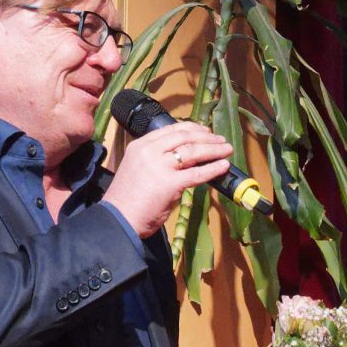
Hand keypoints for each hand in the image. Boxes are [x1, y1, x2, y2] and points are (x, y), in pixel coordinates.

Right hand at [105, 118, 232, 235]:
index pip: (170, 130)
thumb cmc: (129, 199)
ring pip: (192, 151)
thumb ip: (158, 161)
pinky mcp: (170, 183)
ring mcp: (159, 166)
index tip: (205, 131)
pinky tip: (223, 166)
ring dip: (213, 149)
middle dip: (206, 137)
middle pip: (184, 137)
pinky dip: (213, 168)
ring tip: (226, 149)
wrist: (119, 217)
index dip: (192, 129)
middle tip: (220, 140)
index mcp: (141, 145)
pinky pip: (197, 173)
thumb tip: (183, 161)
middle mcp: (149, 151)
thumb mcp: (140, 169)